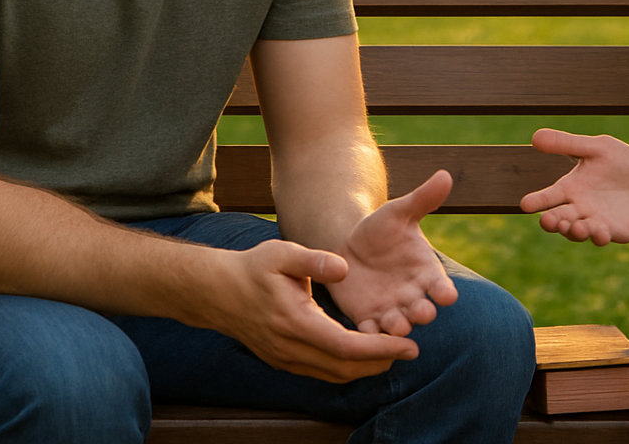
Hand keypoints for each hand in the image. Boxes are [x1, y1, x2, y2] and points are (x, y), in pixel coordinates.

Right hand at [209, 238, 419, 381]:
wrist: (216, 292)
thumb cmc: (252, 268)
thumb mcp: (281, 253)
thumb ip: (315, 260)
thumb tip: (346, 268)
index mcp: (295, 322)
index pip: (344, 346)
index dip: (379, 349)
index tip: (407, 345)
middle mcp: (290, 348)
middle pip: (344, 368)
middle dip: (380, 362)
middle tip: (411, 351)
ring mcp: (285, 359)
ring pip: (333, 374)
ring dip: (365, 369)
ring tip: (394, 354)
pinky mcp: (283, 361)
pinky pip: (321, 372)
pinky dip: (346, 367)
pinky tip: (364, 354)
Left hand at [328, 170, 458, 337]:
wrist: (349, 245)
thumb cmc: (380, 228)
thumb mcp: (398, 212)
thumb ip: (422, 199)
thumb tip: (446, 175)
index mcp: (426, 271)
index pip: (441, 285)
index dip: (444, 291)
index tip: (447, 295)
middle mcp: (413, 295)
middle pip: (423, 309)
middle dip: (423, 313)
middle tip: (422, 312)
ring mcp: (391, 309)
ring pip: (399, 325)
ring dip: (398, 328)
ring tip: (395, 325)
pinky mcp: (367, 319)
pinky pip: (370, 333)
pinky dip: (370, 337)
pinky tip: (366, 335)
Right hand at [519, 129, 628, 244]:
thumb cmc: (622, 163)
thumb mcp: (597, 148)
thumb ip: (568, 144)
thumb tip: (535, 136)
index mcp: (571, 189)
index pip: (548, 197)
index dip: (536, 201)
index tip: (526, 204)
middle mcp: (579, 209)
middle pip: (558, 219)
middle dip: (552, 222)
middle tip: (548, 220)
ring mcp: (596, 223)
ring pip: (578, 231)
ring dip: (574, 231)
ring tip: (577, 226)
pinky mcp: (615, 232)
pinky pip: (602, 237)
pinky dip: (599, 237)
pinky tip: (600, 232)